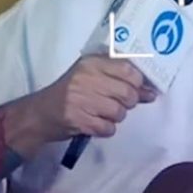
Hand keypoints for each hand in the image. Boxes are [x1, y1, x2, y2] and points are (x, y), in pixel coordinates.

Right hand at [29, 55, 156, 142]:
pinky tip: (95, 123)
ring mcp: (82, 99)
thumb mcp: (91, 76)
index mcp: (91, 63)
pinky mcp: (79, 120)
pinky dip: (106, 129)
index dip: (138, 82)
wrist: (41, 113)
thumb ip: (119, 79)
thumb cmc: (70, 92)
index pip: (128, 69)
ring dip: (116, 117)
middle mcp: (87, 78)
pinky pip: (108, 128)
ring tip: (102, 113)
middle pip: (127, 93)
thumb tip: (151, 91)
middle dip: (129, 102)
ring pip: (120, 112)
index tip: (139, 88)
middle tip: (119, 103)